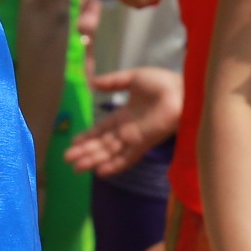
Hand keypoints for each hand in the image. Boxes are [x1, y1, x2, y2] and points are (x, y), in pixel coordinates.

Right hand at [62, 67, 183, 178]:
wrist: (183, 90)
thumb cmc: (161, 83)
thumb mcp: (132, 78)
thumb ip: (112, 82)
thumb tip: (92, 82)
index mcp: (124, 114)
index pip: (102, 129)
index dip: (88, 136)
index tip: (73, 142)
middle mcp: (127, 129)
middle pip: (102, 144)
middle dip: (85, 152)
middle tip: (67, 159)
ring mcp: (135, 138)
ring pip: (110, 153)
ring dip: (93, 160)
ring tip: (77, 168)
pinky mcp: (144, 144)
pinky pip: (127, 158)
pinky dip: (114, 165)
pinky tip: (101, 172)